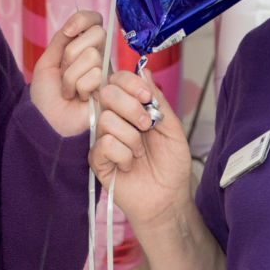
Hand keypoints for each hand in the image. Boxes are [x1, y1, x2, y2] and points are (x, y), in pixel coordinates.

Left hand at [29, 11, 106, 136]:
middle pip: (97, 34)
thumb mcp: (48, 61)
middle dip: (72, 53)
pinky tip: (78, 98)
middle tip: (63, 71)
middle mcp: (99, 57)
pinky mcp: (110, 89)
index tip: (67, 32)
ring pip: (92, 56)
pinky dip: (78, 88)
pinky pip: (94, 76)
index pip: (94, 20)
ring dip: (71, 76)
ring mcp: (106, 73)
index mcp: (84, 46)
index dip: (83, 19)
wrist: (45, 120)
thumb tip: (72, 26)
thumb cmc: (46, 94)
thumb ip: (61, 41)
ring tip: (68, 90)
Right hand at [91, 70, 193, 231]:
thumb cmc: (171, 165)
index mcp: (130, 108)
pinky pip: (104, 144)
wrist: (167, 199)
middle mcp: (114, 119)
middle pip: (107, 93)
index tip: (147, 98)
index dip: (130, 83)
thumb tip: (145, 70)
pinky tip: (129, 165)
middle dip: (132, 108)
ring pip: (107, 120)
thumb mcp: (173, 128)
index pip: (117, 80)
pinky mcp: (97, 159)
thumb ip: (158, 101)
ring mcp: (103, 138)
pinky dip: (123, 156)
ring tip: (140, 153)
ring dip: (131, 138)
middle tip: (147, 126)